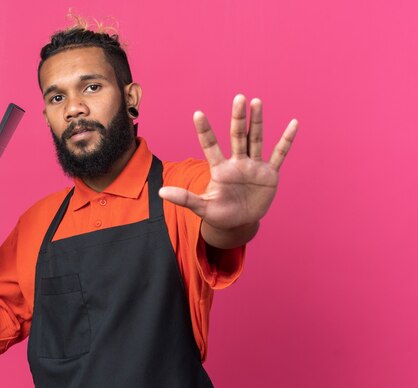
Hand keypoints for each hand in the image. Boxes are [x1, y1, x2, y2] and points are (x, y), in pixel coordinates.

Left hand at [159, 94, 298, 243]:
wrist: (239, 223)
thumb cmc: (219, 214)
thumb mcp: (202, 207)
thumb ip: (184, 198)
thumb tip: (161, 192)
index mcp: (220, 169)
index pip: (210, 146)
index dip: (204, 131)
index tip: (197, 114)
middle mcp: (237, 163)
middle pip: (237, 136)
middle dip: (238, 118)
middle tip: (239, 98)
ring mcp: (254, 166)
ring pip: (255, 140)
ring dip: (257, 122)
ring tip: (256, 102)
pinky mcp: (269, 174)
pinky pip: (279, 154)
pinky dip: (286, 141)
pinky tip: (294, 123)